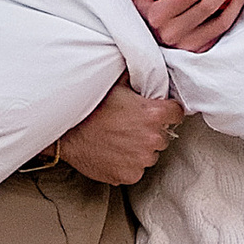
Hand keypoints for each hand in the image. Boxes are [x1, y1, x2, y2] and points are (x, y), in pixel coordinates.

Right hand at [56, 83, 184, 186]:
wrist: (67, 134)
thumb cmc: (90, 107)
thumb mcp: (117, 84)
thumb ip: (139, 78)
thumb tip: (149, 67)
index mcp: (154, 115)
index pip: (177, 113)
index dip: (168, 111)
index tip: (159, 112)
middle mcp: (152, 139)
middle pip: (163, 136)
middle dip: (151, 132)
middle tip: (130, 126)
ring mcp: (141, 160)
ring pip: (149, 155)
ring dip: (139, 150)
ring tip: (119, 140)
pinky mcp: (129, 176)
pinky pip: (135, 170)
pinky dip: (127, 164)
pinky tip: (113, 153)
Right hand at [124, 0, 243, 54]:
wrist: (138, 41)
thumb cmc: (138, 12)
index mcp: (157, 16)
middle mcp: (173, 33)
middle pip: (209, 6)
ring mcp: (187, 45)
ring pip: (221, 22)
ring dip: (236, 0)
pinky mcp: (198, 50)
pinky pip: (221, 32)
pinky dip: (234, 13)